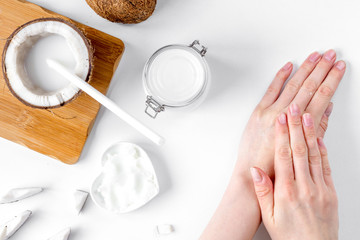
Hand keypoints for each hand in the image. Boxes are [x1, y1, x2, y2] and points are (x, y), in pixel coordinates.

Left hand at [236, 50, 344, 176]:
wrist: (253, 172)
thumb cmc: (278, 166)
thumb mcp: (304, 149)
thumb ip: (317, 128)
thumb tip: (327, 107)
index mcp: (301, 127)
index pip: (322, 96)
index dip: (332, 79)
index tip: (339, 67)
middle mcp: (287, 117)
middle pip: (309, 87)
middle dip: (321, 69)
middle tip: (330, 55)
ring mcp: (272, 112)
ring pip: (292, 85)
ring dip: (305, 69)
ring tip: (315, 56)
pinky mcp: (258, 112)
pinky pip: (271, 90)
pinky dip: (280, 77)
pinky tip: (289, 66)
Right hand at [251, 106, 337, 239]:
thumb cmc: (290, 235)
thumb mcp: (269, 216)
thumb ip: (262, 192)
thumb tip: (255, 171)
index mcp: (286, 191)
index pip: (283, 156)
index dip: (282, 135)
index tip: (280, 120)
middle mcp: (304, 187)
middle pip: (299, 150)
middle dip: (295, 126)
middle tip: (293, 109)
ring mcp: (320, 189)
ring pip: (313, 155)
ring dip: (309, 133)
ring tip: (306, 116)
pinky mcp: (331, 192)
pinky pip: (326, 167)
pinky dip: (322, 151)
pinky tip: (319, 138)